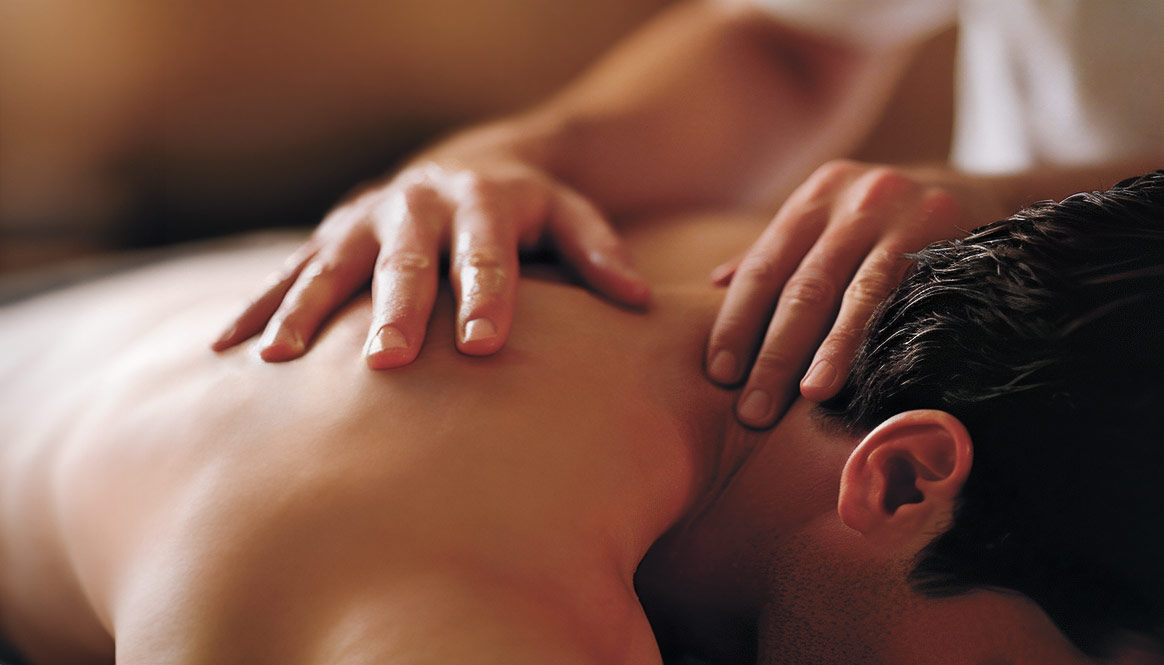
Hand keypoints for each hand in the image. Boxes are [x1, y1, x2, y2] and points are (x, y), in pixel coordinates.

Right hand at [212, 128, 650, 366]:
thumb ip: (599, 254)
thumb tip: (639, 303)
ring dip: (305, 311)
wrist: (464, 167)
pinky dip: (258, 309)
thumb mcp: (569, 216)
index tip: (483, 349)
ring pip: (332, 265)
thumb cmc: (526, 212)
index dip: (487, 297)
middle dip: (394, 309)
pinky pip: (287, 273)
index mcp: (482, 201)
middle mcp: (418, 205)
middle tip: (385, 362)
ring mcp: (367, 219)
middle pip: (406, 260)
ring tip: (279, 362)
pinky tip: (227, 353)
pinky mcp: (330, 235)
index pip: (488, 253)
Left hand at [705, 160, 1004, 427]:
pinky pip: (903, 294)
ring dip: (826, 352)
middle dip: (772, 353)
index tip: (719, 374)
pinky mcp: (943, 235)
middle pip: (802, 287)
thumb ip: (775, 252)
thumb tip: (714, 285)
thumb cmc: (885, 220)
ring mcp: (900, 214)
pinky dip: (877, 335)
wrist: (979, 190)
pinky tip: (863, 372)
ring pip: (852, 294)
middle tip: (752, 410)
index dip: (737, 322)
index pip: (763, 269)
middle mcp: (852, 200)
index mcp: (814, 199)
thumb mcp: (830, 220)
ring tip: (806, 398)